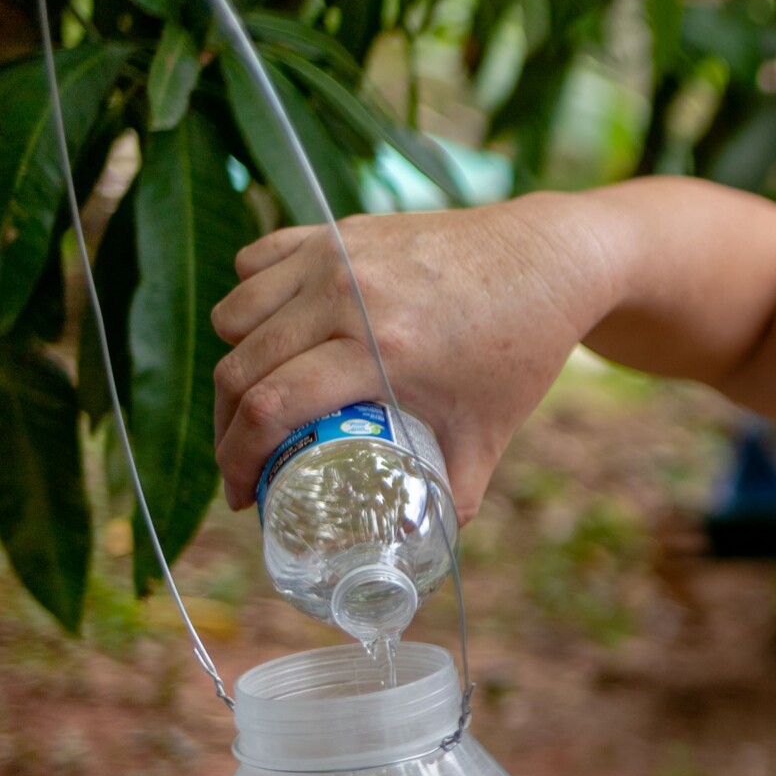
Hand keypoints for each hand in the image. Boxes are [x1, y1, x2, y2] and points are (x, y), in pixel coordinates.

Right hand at [211, 194, 618, 519]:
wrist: (548, 261)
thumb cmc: (521, 348)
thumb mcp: (490, 432)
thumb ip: (455, 494)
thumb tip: (415, 546)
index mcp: (383, 349)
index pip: (269, 406)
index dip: (237, 460)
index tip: (242, 494)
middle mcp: (349, 295)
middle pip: (240, 366)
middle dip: (227, 425)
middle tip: (242, 458)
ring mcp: (338, 254)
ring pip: (236, 311)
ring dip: (235, 360)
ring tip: (257, 397)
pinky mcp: (339, 229)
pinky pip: (257, 262)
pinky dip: (252, 299)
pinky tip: (271, 331)